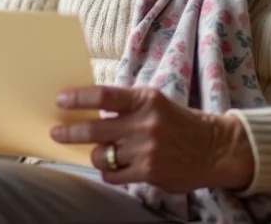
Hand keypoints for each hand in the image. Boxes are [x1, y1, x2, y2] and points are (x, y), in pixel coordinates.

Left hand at [50, 86, 253, 193]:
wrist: (215, 148)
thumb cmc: (179, 123)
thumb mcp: (156, 103)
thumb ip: (127, 105)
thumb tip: (89, 109)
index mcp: (145, 99)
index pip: (103, 95)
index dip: (77, 97)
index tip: (60, 100)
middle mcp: (144, 123)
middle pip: (95, 127)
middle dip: (70, 132)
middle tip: (56, 133)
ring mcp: (146, 150)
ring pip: (102, 155)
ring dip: (97, 155)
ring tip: (101, 153)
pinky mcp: (148, 172)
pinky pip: (113, 175)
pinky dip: (110, 171)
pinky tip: (116, 167)